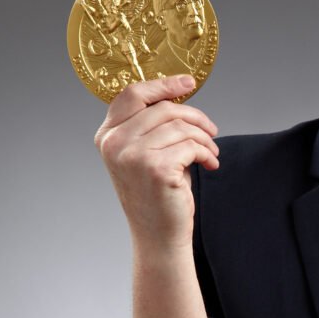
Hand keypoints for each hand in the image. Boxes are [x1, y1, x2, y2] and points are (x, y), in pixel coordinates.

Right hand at [94, 75, 218, 249]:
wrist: (158, 235)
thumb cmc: (157, 193)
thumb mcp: (146, 153)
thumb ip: (152, 125)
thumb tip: (178, 94)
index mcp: (107, 135)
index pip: (133, 94)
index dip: (163, 85)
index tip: (188, 82)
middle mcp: (114, 143)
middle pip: (164, 109)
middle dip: (195, 118)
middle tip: (211, 132)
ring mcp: (132, 155)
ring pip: (181, 126)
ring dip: (204, 138)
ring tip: (211, 153)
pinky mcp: (155, 168)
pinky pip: (191, 145)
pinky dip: (206, 153)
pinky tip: (209, 164)